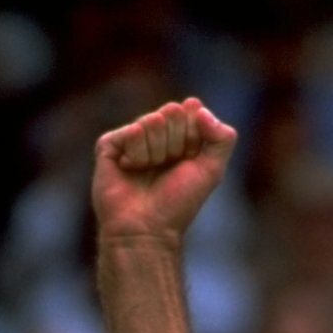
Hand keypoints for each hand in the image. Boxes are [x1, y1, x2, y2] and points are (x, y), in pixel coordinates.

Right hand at [93, 97, 236, 247]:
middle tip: (167, 168)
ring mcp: (132, 138)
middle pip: (172, 111)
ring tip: (148, 173)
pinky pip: (132, 131)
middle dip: (175, 143)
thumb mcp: (212, 171)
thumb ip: (222, 138)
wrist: (148, 229)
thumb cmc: (178, 204)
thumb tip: (195, 104)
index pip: (192, 110)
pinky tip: (130, 171)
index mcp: (180, 136)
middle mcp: (156, 134)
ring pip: (152, 121)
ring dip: (156, 153)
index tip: (189, 161)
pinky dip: (137, 155)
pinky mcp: (110, 144)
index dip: (194, 137)